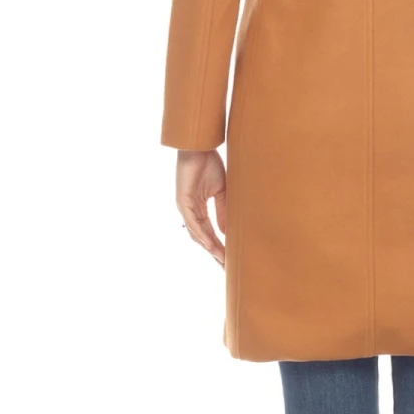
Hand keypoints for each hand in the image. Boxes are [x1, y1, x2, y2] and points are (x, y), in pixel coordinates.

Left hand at [175, 148, 227, 266]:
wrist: (200, 146)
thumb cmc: (209, 164)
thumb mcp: (221, 191)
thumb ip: (222, 211)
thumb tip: (226, 232)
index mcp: (198, 208)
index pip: (209, 232)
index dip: (219, 246)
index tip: (230, 259)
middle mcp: (190, 211)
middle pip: (202, 238)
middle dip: (214, 253)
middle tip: (225, 268)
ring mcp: (185, 207)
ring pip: (196, 233)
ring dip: (209, 248)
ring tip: (220, 260)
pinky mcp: (183, 201)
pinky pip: (192, 222)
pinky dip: (201, 234)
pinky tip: (209, 244)